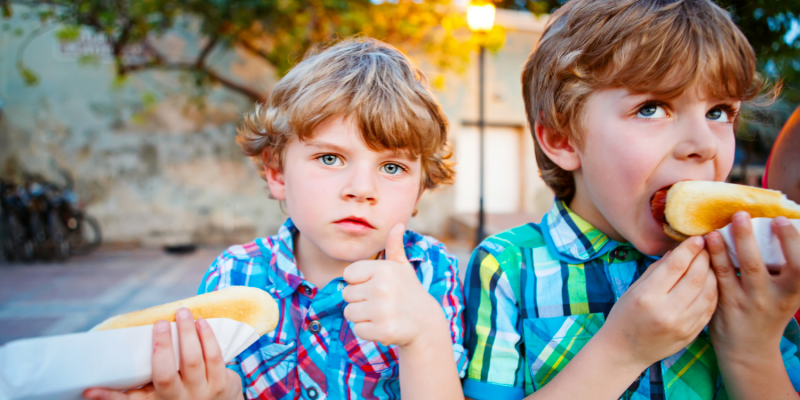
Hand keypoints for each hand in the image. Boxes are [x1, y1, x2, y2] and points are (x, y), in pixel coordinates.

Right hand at [83, 308, 242, 399]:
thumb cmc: (182, 396)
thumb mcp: (157, 397)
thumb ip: (136, 388)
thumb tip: (95, 381)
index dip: (108, 397)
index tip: (88, 390)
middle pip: (165, 375)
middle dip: (161, 347)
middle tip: (159, 323)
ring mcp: (201, 393)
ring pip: (193, 361)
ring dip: (187, 333)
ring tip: (182, 312)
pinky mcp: (221, 383)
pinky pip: (214, 357)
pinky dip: (207, 337)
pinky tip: (201, 322)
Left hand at [342, 223, 443, 347]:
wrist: (425, 323)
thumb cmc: (408, 291)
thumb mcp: (402, 267)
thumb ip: (394, 246)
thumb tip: (398, 224)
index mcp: (383, 269)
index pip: (348, 275)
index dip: (359, 282)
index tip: (376, 286)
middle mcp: (381, 287)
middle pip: (346, 295)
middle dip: (360, 300)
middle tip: (381, 302)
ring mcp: (382, 310)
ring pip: (349, 313)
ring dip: (362, 316)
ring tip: (381, 313)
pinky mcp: (382, 330)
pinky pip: (357, 330)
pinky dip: (368, 331)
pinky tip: (383, 326)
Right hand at [597, 237, 717, 368]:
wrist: (624, 351)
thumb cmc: (624, 316)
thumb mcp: (633, 289)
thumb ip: (656, 270)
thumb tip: (677, 251)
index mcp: (648, 296)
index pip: (675, 265)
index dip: (689, 248)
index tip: (697, 237)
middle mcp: (667, 311)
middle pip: (696, 276)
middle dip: (705, 257)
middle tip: (708, 245)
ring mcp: (682, 324)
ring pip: (708, 291)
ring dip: (713, 272)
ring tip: (711, 261)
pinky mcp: (692, 334)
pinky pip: (710, 307)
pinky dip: (713, 291)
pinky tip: (711, 281)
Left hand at [706, 212, 799, 362]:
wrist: (749, 349)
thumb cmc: (771, 311)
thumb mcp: (787, 293)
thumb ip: (785, 269)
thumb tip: (781, 228)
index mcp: (791, 292)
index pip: (797, 267)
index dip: (791, 242)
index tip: (780, 220)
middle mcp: (768, 298)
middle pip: (757, 266)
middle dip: (747, 238)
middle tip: (740, 214)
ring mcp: (742, 302)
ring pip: (730, 271)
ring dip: (721, 247)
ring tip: (716, 228)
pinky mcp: (722, 304)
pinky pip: (714, 279)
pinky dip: (710, 259)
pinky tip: (704, 244)